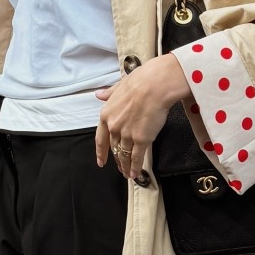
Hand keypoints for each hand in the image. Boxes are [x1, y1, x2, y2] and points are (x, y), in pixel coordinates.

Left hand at [94, 53, 186, 182]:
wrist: (155, 86)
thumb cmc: (141, 81)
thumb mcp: (120, 85)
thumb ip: (109, 94)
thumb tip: (99, 95)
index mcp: (106, 114)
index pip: (100, 139)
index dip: (101, 152)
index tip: (101, 160)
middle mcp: (114, 127)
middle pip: (114, 148)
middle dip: (116, 160)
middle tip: (118, 168)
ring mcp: (127, 135)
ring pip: (124, 155)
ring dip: (125, 166)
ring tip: (127, 174)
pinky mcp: (141, 140)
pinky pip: (136, 157)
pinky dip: (134, 167)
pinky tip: (134, 174)